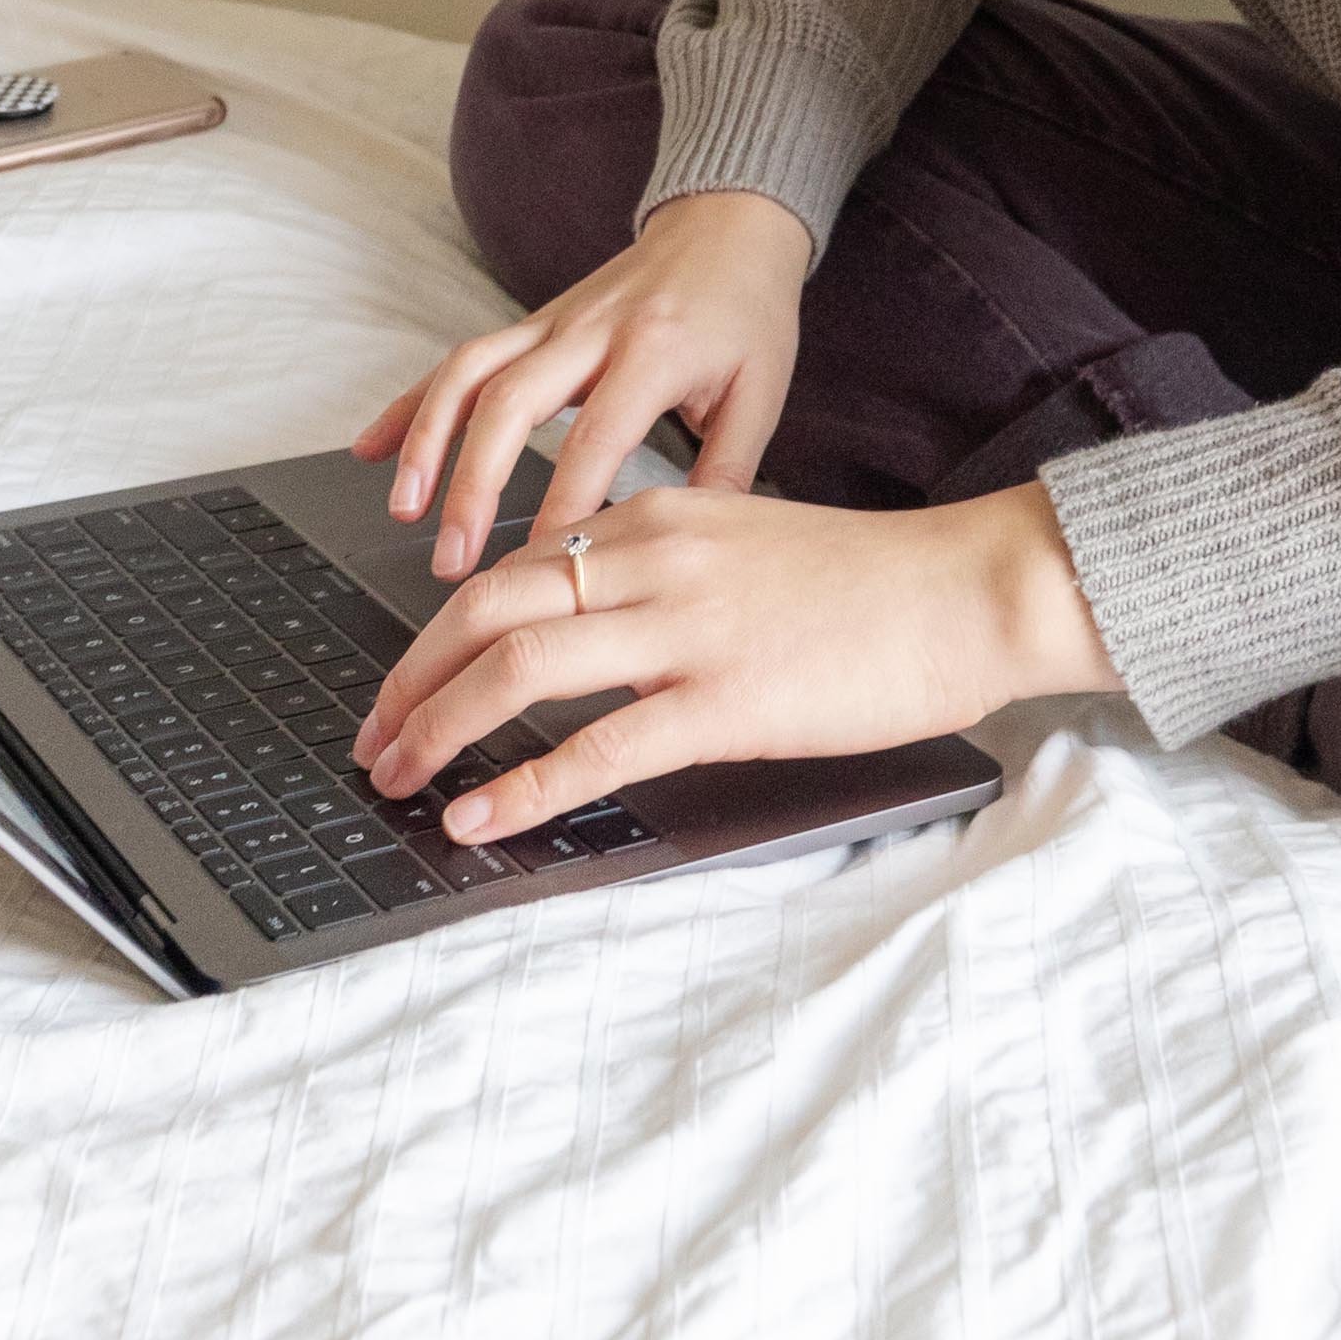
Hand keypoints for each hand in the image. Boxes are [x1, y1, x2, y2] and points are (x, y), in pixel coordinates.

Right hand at [352, 186, 814, 581]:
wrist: (728, 223)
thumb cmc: (746, 311)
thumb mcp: (760, 391)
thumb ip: (726, 470)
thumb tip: (686, 548)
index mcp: (655, 350)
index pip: (598, 436)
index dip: (564, 504)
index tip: (542, 567)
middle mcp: (592, 330)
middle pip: (511, 402)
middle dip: (472, 483)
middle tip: (453, 557)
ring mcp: (552, 322)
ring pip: (469, 373)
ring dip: (427, 440)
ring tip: (403, 508)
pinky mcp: (531, 323)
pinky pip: (459, 360)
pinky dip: (411, 403)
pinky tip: (372, 447)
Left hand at [353, 473, 1113, 846]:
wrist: (966, 591)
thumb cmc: (871, 585)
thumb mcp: (745, 547)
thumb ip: (665, 576)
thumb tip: (593, 626)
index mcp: (656, 521)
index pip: (511, 568)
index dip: (436, 634)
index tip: (404, 688)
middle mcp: (654, 559)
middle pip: (485, 606)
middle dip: (410, 679)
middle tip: (373, 740)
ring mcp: (687, 629)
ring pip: (520, 664)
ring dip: (439, 727)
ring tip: (397, 778)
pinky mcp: (725, 700)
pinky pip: (597, 745)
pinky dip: (521, 784)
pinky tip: (479, 818)